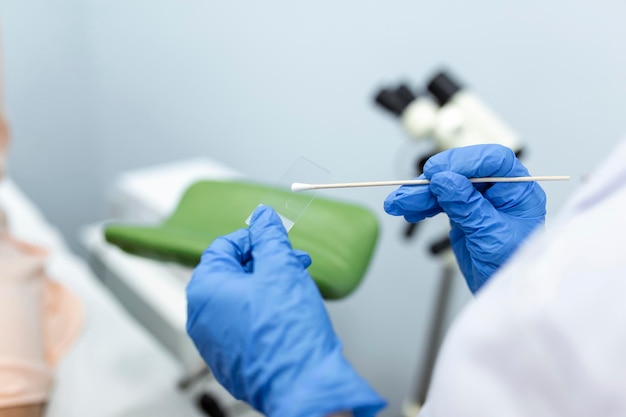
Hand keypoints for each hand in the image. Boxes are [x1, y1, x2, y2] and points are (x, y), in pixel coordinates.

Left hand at [186, 206, 384, 416]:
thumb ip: (269, 236)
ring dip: (267, 286)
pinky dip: (263, 313)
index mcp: (205, 289)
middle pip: (232, 273)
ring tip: (297, 287)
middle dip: (266, 263)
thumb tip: (262, 216)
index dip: (254, 238)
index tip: (276, 240)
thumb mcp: (281, 268)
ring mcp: (213, 343)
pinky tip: (288, 313)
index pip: (223, 247)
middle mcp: (201, 317)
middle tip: (294, 262)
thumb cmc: (288, 332)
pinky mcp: (230, 361)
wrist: (304, 387)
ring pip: (239, 300)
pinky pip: (243, 326)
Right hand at [384, 145, 545, 292]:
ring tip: (398, 203)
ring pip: (445, 186)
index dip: (465, 162)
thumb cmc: (510, 265)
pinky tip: (408, 209)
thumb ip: (467, 206)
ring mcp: (478, 200)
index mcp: (517, 190)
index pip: (493, 160)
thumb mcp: (490, 235)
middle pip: (462, 172)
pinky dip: (421, 204)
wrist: (501, 289)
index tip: (439, 172)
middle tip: (410, 190)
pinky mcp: (462, 211)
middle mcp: (498, 190)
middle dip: (433, 181)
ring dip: (419, 193)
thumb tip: (444, 180)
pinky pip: (439, 201)